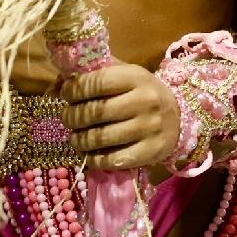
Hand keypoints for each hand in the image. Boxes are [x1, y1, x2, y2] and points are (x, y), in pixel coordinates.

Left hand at [60, 62, 180, 171]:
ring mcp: (149, 128)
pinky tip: (89, 155)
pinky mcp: (151, 152)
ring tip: (75, 138)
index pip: (98, 82)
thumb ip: (94, 76)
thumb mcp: (124, 76)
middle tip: (66, 118)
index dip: (75, 90)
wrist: (180, 117)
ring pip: (102, 138)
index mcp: (136, 77)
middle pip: (97, 111)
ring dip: (80, 140)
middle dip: (73, 116)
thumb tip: (57, 85)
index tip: (65, 94)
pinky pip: (114, 160)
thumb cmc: (142, 93)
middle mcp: (145, 101)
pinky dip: (95, 160)